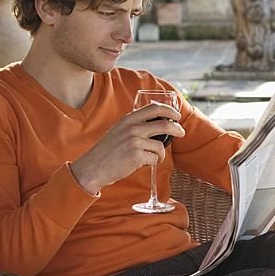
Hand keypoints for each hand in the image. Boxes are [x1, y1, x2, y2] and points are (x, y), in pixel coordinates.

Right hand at [69, 103, 185, 193]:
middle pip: (165, 124)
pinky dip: (153, 162)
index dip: (169, 110)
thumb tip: (156, 123)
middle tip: (181, 132)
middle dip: (177, 129)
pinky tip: (143, 163)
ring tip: (153, 157)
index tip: (176, 115)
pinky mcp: (136, 156)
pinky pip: (154, 159)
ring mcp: (135, 142)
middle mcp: (132, 128)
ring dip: (161, 153)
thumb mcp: (118, 130)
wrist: (93, 167)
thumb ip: (134, 125)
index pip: (154, 108)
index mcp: (128, 119)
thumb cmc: (106, 151)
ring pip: (160, 145)